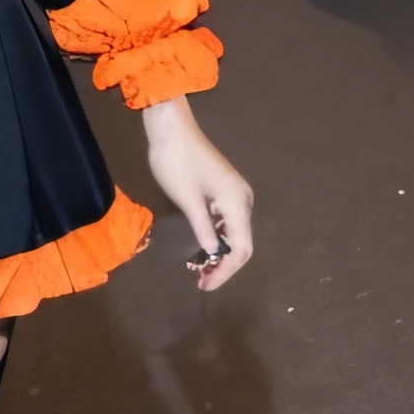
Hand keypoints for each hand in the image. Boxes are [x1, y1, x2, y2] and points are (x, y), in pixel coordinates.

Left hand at [142, 96, 252, 292]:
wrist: (171, 128)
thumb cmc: (177, 163)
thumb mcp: (188, 200)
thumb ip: (203, 229)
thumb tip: (214, 252)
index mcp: (237, 202)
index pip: (242, 248)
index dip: (226, 271)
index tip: (206, 286)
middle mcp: (242, 199)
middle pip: (241, 242)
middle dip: (223, 265)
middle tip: (200, 281)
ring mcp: (234, 193)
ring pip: (233, 232)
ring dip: (218, 252)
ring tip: (198, 269)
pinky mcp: (223, 189)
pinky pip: (225, 220)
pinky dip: (215, 236)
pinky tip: (201, 247)